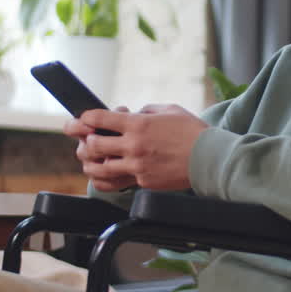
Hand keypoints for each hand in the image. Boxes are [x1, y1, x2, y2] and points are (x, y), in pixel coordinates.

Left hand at [78, 104, 208, 191]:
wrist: (209, 158)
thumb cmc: (192, 132)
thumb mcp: (169, 109)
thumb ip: (146, 110)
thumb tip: (133, 114)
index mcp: (138, 124)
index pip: (99, 119)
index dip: (85, 118)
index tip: (81, 119)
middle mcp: (133, 145)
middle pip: (94, 144)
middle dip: (87, 140)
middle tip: (89, 139)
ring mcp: (137, 166)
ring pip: (101, 167)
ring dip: (94, 161)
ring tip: (97, 157)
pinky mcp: (143, 181)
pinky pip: (120, 180)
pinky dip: (112, 176)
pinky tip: (111, 172)